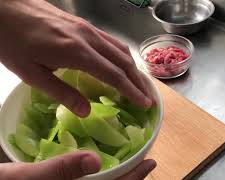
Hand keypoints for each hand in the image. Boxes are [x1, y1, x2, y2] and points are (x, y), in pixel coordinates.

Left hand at [0, 0, 151, 116]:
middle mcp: (89, 38)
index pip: (114, 75)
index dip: (131, 91)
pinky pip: (111, 41)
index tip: (144, 104)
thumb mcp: (31, 73)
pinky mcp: (84, 24)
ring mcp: (88, 29)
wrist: (4, 7)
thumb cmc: (12, 41)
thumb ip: (62, 93)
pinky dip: (123, 56)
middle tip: (148, 98)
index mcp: (77, 52)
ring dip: (134, 68)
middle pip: (124, 61)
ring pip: (121, 49)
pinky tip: (122, 64)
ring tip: (140, 84)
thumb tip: (86, 111)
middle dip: (139, 82)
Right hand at [0, 151, 156, 179]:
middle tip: (143, 160)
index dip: (135, 178)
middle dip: (129, 177)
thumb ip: (60, 170)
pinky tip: (98, 165)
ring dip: (116, 176)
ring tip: (128, 161)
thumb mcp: (27, 179)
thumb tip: (95, 160)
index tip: (151, 162)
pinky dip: (99, 176)